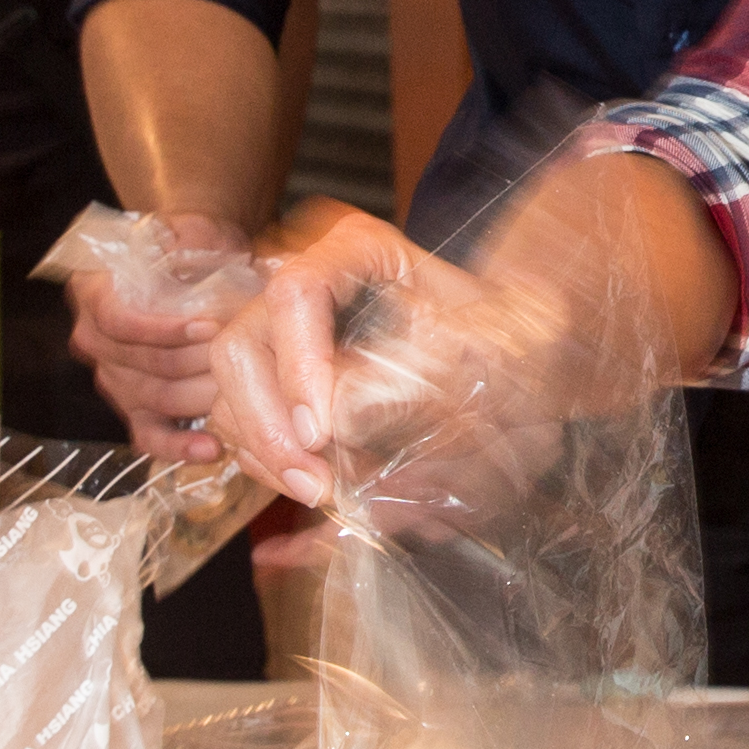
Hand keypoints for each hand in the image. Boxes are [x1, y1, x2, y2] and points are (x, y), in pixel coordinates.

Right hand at [71, 208, 264, 467]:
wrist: (191, 263)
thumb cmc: (194, 247)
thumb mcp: (192, 231)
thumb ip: (192, 243)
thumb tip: (208, 264)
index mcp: (94, 292)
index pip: (119, 321)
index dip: (164, 329)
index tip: (210, 327)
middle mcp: (94, 339)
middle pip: (143, 365)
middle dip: (199, 363)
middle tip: (246, 358)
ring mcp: (112, 377)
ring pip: (154, 398)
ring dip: (201, 396)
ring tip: (247, 389)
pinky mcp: (133, 407)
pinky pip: (148, 435)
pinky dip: (179, 446)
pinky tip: (212, 448)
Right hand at [191, 201, 656, 537]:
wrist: (518, 356)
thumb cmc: (512, 339)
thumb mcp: (489, 348)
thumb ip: (418, 374)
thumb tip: (336, 414)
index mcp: (356, 249)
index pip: (296, 293)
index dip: (297, 367)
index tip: (322, 434)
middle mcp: (306, 282)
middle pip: (241, 347)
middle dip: (270, 428)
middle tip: (316, 485)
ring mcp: (283, 332)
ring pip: (231, 394)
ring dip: (267, 455)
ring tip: (325, 492)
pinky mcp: (278, 381)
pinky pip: (241, 426)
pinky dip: (268, 466)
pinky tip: (311, 498)